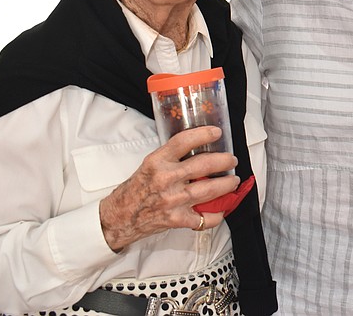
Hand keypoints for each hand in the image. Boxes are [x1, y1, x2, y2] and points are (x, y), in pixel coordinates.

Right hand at [98, 126, 238, 251]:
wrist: (119, 217)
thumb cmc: (135, 190)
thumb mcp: (149, 166)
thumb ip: (171, 158)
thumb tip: (197, 149)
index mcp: (157, 162)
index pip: (184, 141)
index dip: (203, 135)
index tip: (216, 133)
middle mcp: (166, 179)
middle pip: (204, 165)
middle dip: (224, 161)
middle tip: (232, 160)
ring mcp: (173, 200)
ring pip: (210, 190)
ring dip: (227, 185)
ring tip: (233, 181)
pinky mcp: (177, 219)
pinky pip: (204, 218)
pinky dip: (216, 215)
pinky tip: (221, 209)